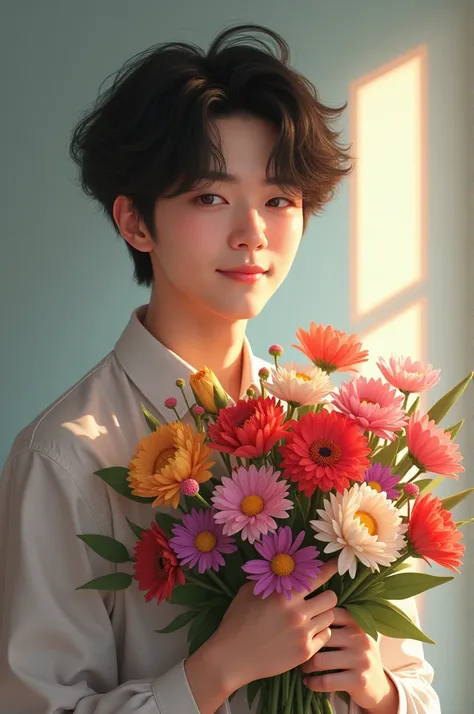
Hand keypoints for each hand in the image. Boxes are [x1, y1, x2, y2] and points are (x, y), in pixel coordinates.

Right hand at [185, 560, 337, 712]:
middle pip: (331, 597)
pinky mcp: (305, 652)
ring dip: (323, 614)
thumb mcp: (248, 592)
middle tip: (317, 598)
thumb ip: (270, 580)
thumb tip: (285, 570)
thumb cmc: (237, 621)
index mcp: (284, 595)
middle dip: (326, 595)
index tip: (336, 565)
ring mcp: (303, 634)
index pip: (317, 577)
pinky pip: (325, 636)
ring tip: (311, 616)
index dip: (330, 568)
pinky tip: (307, 632)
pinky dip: (320, 632)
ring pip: (330, 617)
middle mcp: (298, 613)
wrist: (232, 658)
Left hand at [301, 608, 398, 712]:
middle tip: (297, 652)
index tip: (299, 630)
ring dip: (306, 666)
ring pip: (320, 661)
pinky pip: (326, 681)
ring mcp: (361, 659)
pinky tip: (308, 682)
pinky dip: (313, 683)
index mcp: (357, 622)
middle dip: (305, 647)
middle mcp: (361, 638)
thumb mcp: (354, 634)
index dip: (311, 622)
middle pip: (320, 638)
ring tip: (302, 667)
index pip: (328, 615)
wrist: (379, 686)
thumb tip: (305, 607)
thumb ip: (337, 622)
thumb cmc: (357, 654)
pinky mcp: (359, 680)